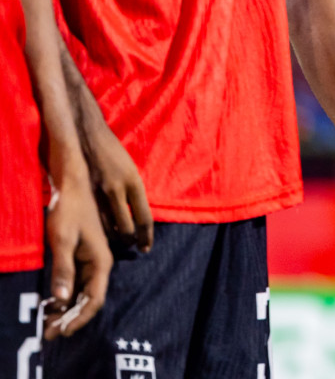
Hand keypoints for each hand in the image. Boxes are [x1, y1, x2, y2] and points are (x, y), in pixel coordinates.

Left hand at [41, 176, 110, 338]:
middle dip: (70, 320)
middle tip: (48, 335)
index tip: (61, 332)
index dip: (79, 319)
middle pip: (88, 301)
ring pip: (81, 294)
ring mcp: (91, 262)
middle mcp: (100, 265)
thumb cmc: (69, 211)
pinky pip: (74, 285)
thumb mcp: (63, 240)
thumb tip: (63, 299)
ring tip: (45, 325)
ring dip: (65, 311)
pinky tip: (48, 306)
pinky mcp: (81, 258)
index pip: (94, 300)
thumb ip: (63, 269)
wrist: (72, 187)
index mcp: (101, 262)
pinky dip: (62, 298)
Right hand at [79, 120, 151, 252]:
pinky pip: (92, 220)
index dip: (146, 237)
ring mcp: (98, 193)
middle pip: (126, 228)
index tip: (146, 248)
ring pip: (107, 227)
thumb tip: (136, 214)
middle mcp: (118, 190)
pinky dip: (97, 229)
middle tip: (130, 246)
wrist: (87, 136)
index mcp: (135, 183)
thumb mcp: (131, 171)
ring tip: (115, 242)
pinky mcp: (83, 194)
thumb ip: (133, 192)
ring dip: (113, 238)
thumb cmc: (113, 153)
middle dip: (129, 241)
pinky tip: (99, 232)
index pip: (144, 218)